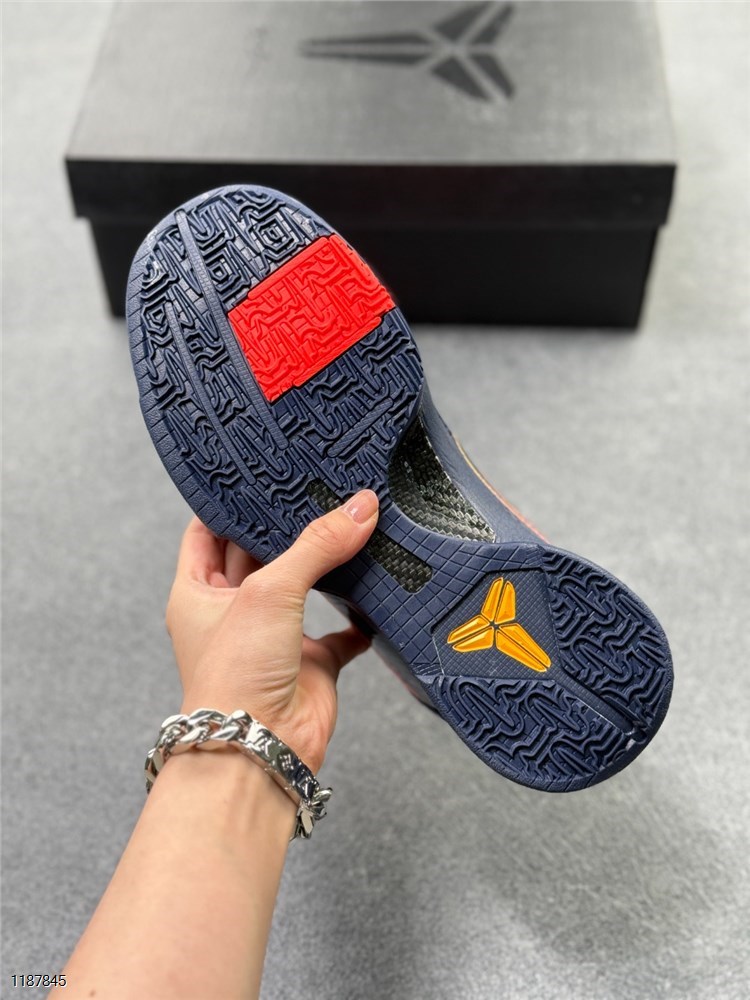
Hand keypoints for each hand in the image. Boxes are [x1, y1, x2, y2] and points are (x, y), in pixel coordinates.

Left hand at [165, 490, 378, 771]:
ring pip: (305, 587)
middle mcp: (234, 612)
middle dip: (288, 527)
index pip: (208, 532)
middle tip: (319, 488)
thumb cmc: (235, 676)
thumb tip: (360, 508)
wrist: (261, 749)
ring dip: (328, 565)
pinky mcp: (312, 663)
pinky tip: (378, 590)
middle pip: (262, 554)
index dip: (229, 502)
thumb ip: (316, 545)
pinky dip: (360, 616)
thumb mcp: (269, 591)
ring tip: (354, 523)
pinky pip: (341, 632)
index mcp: (198, 592)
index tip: (258, 473)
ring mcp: (274, 638)